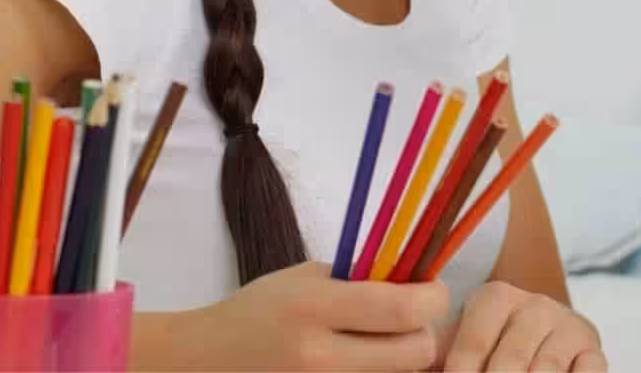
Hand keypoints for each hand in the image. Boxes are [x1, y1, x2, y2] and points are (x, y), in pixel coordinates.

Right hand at [188, 260, 447, 369]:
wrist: (207, 361)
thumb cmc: (261, 311)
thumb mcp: (306, 278)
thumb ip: (362, 280)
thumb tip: (421, 280)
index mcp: (315, 308)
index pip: (405, 309)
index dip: (433, 297)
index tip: (431, 289)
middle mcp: (320, 357)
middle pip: (415, 353)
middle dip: (424, 333)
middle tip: (409, 320)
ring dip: (402, 360)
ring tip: (379, 343)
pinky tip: (361, 362)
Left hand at [440, 280, 605, 371]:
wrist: (540, 340)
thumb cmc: (489, 351)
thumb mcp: (462, 348)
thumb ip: (435, 355)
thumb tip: (409, 361)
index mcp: (494, 298)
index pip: (472, 344)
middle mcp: (534, 304)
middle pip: (511, 359)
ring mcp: (567, 324)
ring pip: (548, 367)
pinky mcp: (592, 346)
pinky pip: (589, 369)